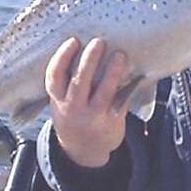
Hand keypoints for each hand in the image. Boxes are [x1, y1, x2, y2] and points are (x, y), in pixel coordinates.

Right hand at [45, 37, 129, 167]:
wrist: (83, 150)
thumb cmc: (73, 114)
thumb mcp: (61, 101)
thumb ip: (68, 82)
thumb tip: (85, 45)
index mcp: (58, 100)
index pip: (55, 77)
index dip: (62, 57)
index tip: (74, 40)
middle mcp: (73, 109)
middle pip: (80, 82)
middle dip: (89, 60)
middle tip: (99, 42)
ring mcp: (93, 116)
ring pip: (104, 92)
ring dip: (113, 72)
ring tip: (120, 54)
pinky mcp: (112, 121)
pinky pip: (121, 101)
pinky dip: (129, 86)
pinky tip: (136, 72)